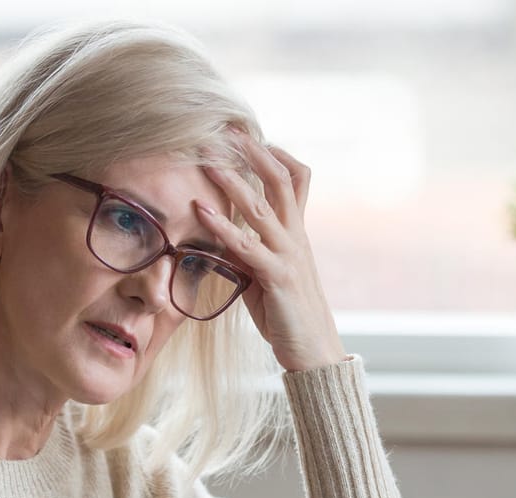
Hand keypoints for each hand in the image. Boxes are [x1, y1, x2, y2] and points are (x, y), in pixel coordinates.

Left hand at [196, 132, 345, 371]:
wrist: (314, 351)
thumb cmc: (287, 315)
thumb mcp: (265, 275)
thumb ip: (248, 251)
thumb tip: (220, 235)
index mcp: (297, 234)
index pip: (296, 180)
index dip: (277, 154)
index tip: (252, 136)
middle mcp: (297, 237)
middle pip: (280, 181)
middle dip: (253, 152)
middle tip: (227, 129)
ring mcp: (290, 255)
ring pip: (262, 207)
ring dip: (232, 181)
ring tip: (207, 160)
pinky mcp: (278, 277)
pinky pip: (248, 245)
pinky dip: (222, 226)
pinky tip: (201, 211)